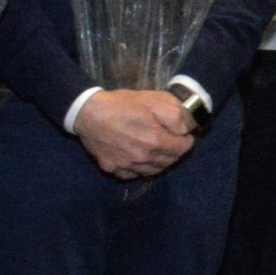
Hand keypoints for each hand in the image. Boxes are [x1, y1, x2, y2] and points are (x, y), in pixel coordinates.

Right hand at [75, 88, 193, 178]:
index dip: (186, 140)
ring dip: (160, 162)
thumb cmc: (120, 104)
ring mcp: (127, 166)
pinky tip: (138, 157)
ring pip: (153, 171)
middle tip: (171, 141)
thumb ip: (175, 114)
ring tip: (156, 150)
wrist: (87, 112)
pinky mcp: (113, 169)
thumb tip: (188, 129)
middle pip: (170, 161)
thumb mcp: (152, 100)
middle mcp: (143, 158)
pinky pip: (134, 174)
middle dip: (174, 152)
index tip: (182, 134)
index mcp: (155, 140)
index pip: (183, 148)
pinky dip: (140, 168)